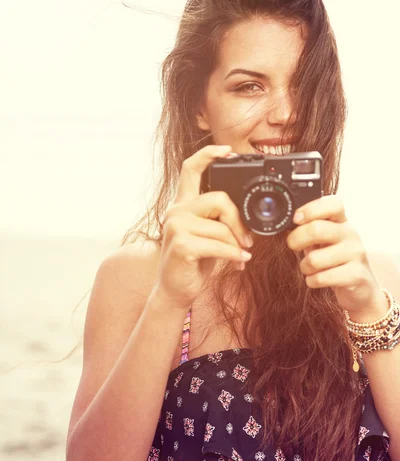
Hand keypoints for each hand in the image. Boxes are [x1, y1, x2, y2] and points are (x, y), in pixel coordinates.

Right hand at [154, 145, 253, 309]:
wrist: (175, 290)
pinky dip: (233, 255)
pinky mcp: (181, 246)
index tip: (227, 150)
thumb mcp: (207, 235)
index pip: (190, 168)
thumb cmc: (194, 262)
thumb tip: (246, 215)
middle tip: (248, 239)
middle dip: (238, 220)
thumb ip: (218, 219)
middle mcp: (176, 211)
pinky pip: (218, 245)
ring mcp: (176, 227)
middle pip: (218, 198)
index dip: (208, 154)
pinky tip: (239, 262)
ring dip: (236, 244)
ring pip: (221, 227)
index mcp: (182, 205)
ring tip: (241, 255)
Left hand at [286, 195, 385, 315]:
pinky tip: (317, 280)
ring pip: (314, 259)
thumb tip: (285, 226)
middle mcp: (351, 234)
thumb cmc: (334, 262)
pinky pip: (320, 278)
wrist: (359, 288)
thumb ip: (308, 231)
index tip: (296, 219)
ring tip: (309, 269)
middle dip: (296, 239)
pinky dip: (312, 281)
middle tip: (292, 246)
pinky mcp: (356, 275)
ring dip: (304, 267)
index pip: (332, 204)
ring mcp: (356, 254)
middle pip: (317, 229)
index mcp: (342, 222)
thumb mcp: (322, 243)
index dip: (311, 209)